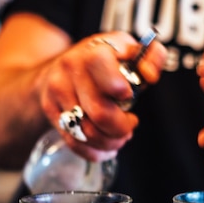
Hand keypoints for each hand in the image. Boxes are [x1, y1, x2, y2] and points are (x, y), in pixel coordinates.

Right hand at [38, 30, 165, 160]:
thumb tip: (149, 75)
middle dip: (121, 127)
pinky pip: (73, 141)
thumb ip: (152, 56)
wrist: (63, 65)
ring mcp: (58, 90)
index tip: (128, 96)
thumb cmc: (106, 62)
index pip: (99, 65)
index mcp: (95, 50)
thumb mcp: (131, 51)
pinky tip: (105, 148)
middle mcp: (72, 68)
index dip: (117, 86)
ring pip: (86, 132)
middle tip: (129, 125)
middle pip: (99, 112)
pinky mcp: (50, 109)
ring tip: (119, 137)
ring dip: (109, 142)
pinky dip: (94, 152)